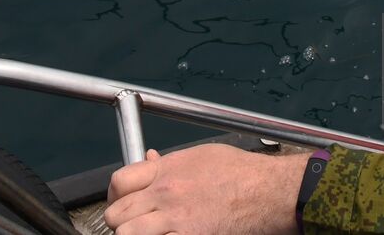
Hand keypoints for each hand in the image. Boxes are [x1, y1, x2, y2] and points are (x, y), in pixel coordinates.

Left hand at [104, 144, 308, 234]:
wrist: (267, 191)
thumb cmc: (240, 172)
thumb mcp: (201, 156)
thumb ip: (169, 163)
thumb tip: (149, 161)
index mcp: (167, 170)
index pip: (119, 182)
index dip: (115, 197)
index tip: (121, 204)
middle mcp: (165, 193)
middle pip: (117, 214)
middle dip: (122, 221)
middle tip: (134, 225)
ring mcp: (175, 220)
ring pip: (126, 234)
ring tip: (149, 234)